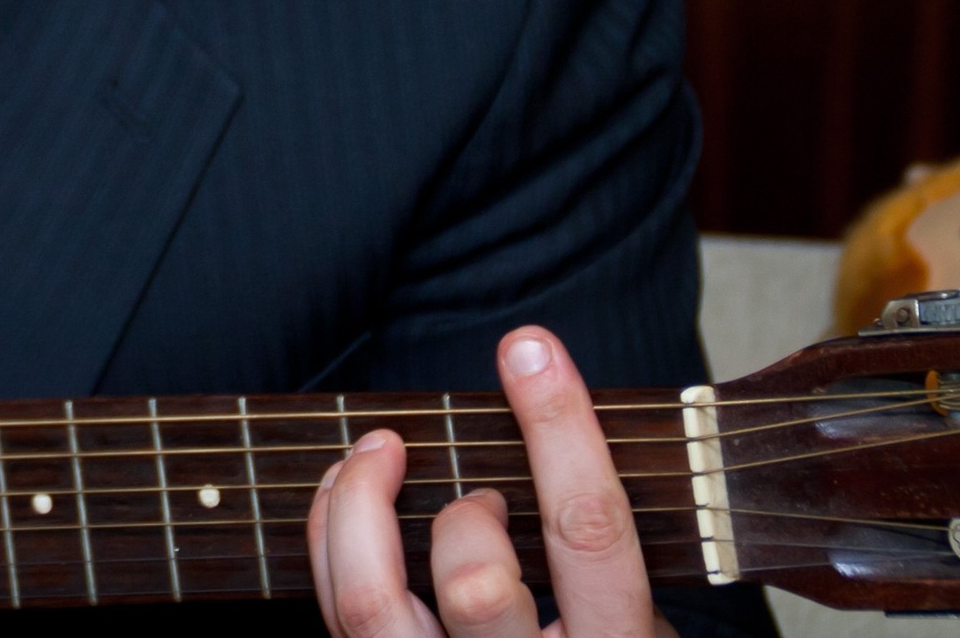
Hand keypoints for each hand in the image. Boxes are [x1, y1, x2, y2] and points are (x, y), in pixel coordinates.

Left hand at [306, 326, 676, 637]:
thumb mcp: (630, 616)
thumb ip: (591, 547)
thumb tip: (544, 423)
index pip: (587, 530)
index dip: (559, 430)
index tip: (530, 348)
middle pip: (470, 584)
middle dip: (462, 517)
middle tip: (471, 489)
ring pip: (372, 601)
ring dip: (363, 506)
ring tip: (380, 455)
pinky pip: (335, 609)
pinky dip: (329, 532)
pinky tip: (344, 491)